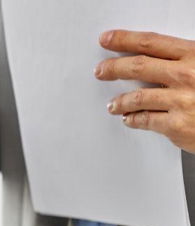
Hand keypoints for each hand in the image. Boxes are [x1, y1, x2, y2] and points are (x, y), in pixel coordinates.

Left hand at [96, 30, 194, 152]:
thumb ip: (186, 61)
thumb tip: (160, 58)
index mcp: (194, 56)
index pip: (152, 43)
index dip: (125, 39)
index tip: (108, 39)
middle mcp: (186, 76)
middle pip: (138, 66)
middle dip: (113, 68)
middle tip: (101, 71)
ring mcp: (181, 101)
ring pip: (137, 97)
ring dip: (120, 101)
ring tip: (113, 104)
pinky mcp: (177, 125)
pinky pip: (145, 120)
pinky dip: (133, 120)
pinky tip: (129, 120)